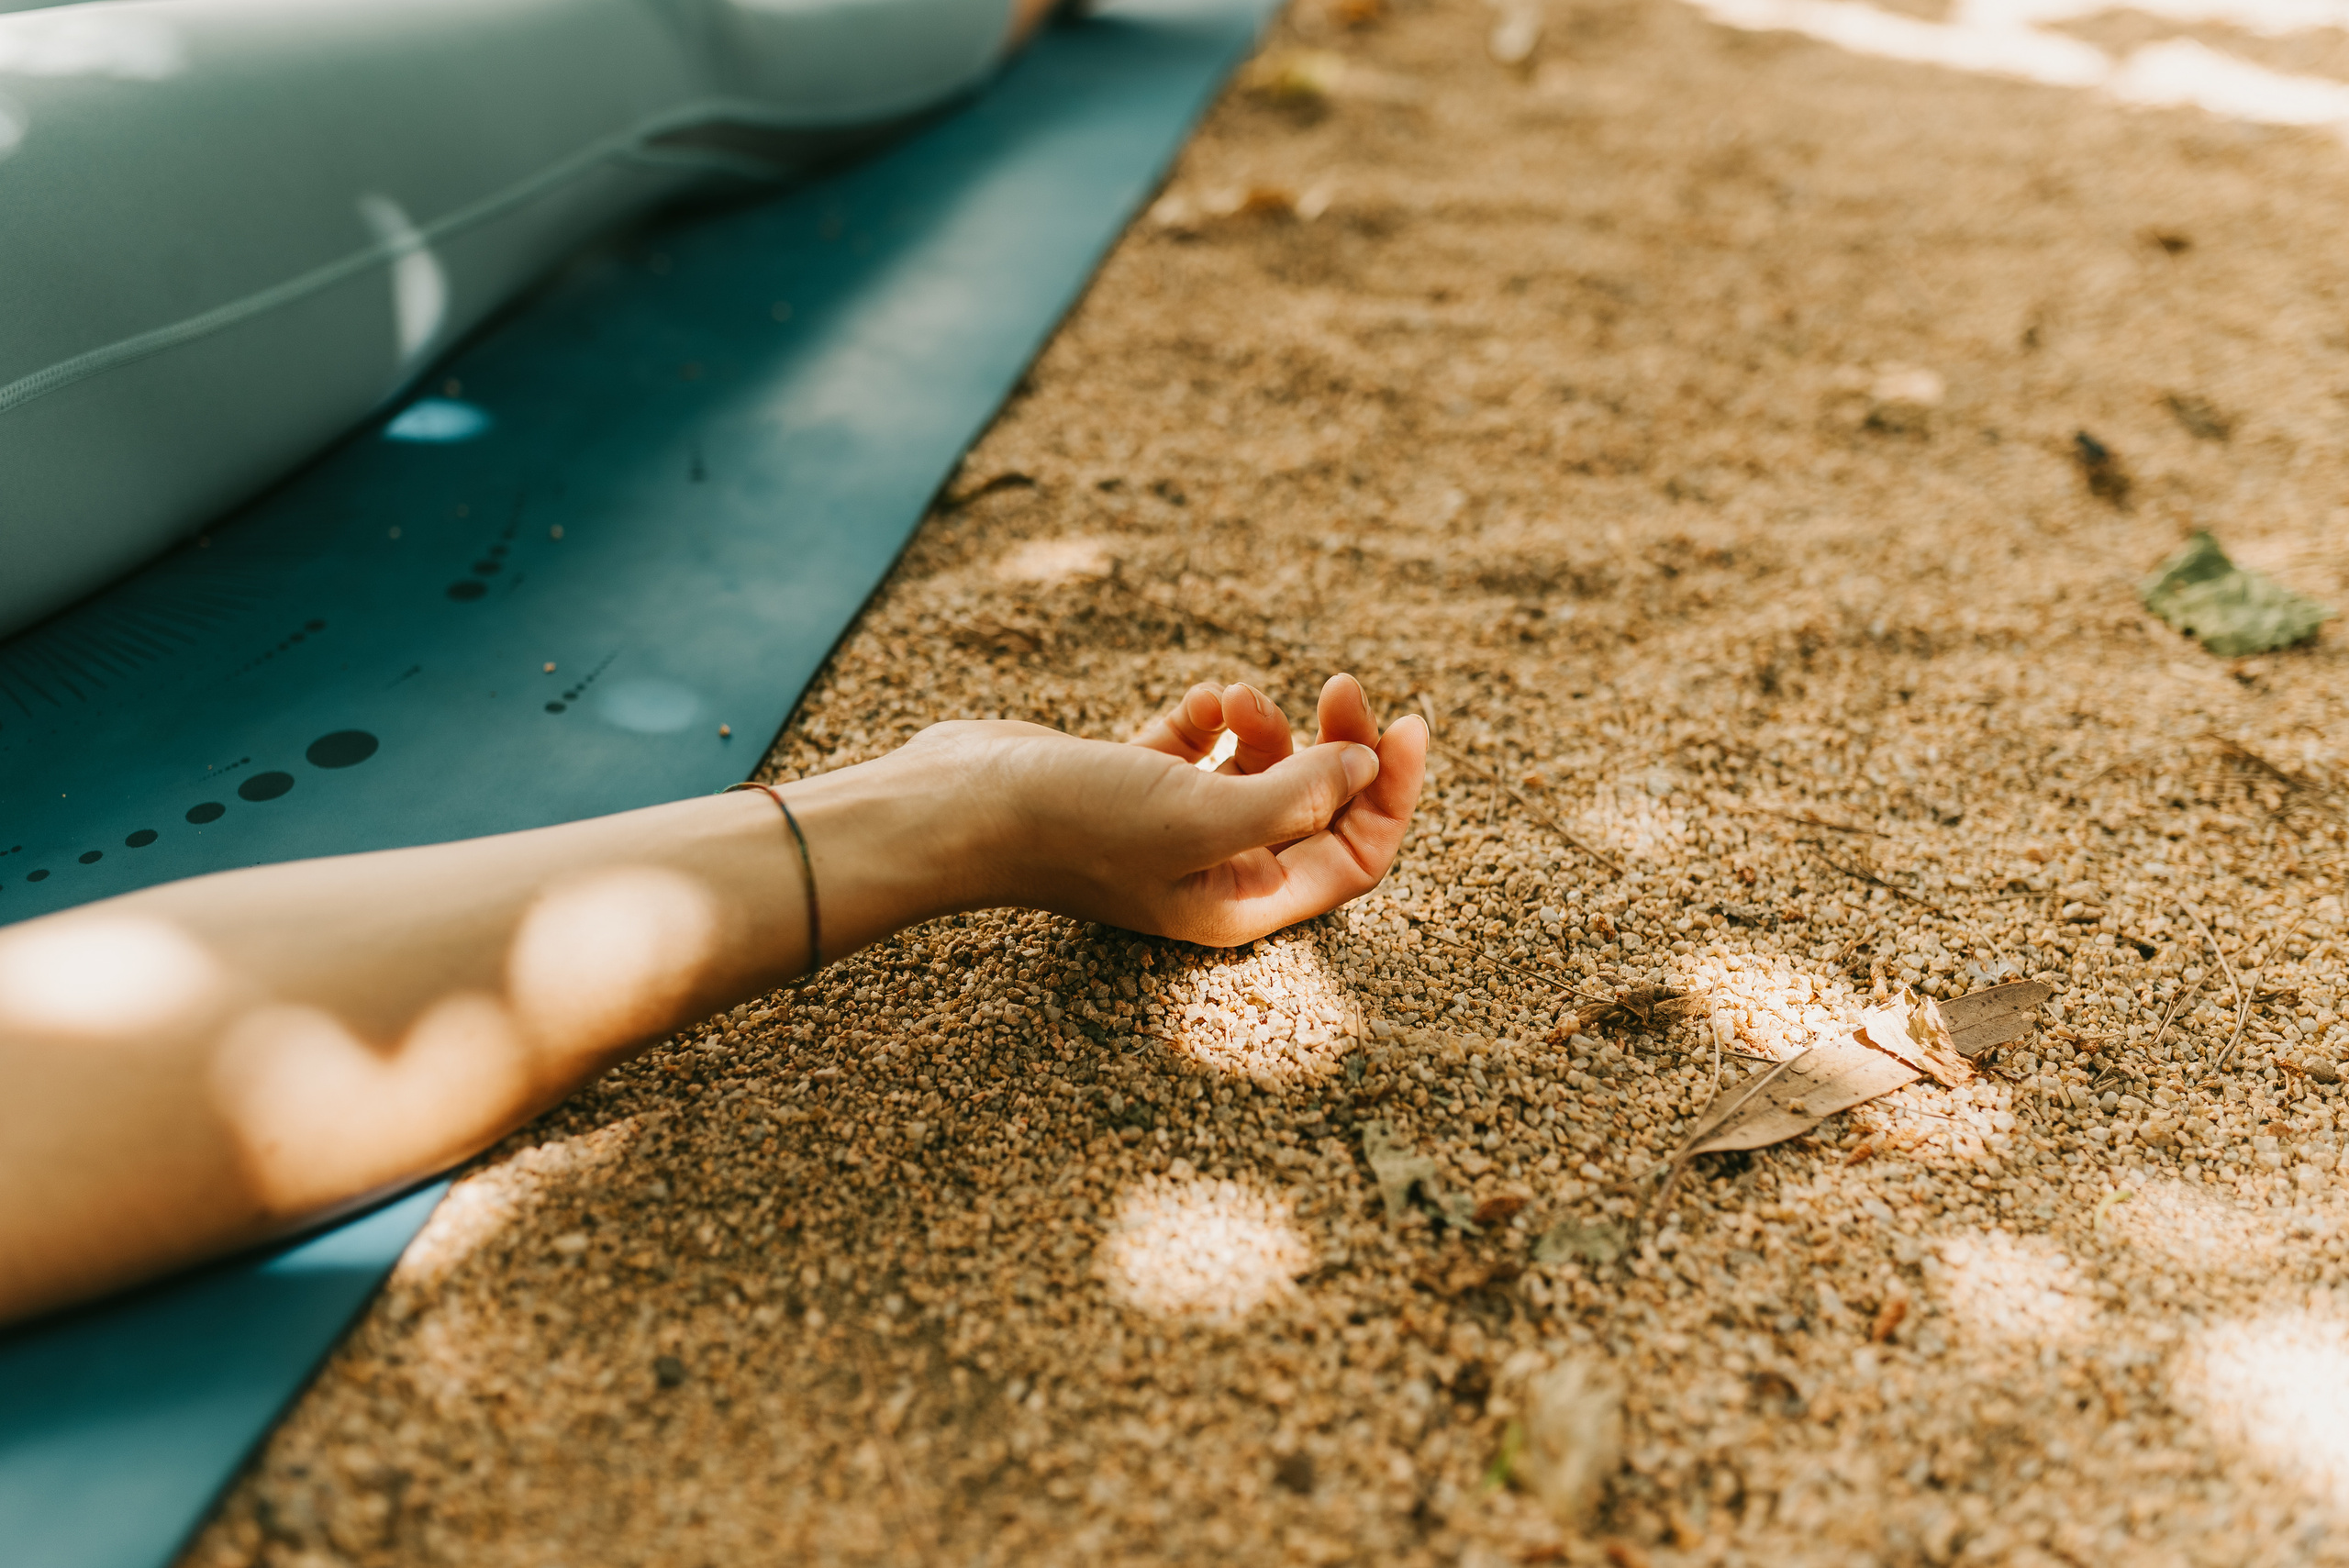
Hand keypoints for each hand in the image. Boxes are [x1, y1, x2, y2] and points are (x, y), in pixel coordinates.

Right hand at [832, 673, 1425, 946]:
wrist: (956, 805)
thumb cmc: (1075, 824)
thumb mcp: (1203, 814)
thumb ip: (1295, 798)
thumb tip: (1366, 768)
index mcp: (1240, 902)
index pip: (1354, 856)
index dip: (1392, 794)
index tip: (1405, 723)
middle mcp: (1212, 873)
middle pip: (1316, 811)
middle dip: (1336, 748)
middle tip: (1342, 686)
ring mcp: (1169, 829)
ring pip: (1260, 772)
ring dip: (1268, 725)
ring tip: (1237, 697)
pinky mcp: (1129, 784)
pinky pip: (1199, 748)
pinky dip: (1209, 718)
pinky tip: (1197, 703)